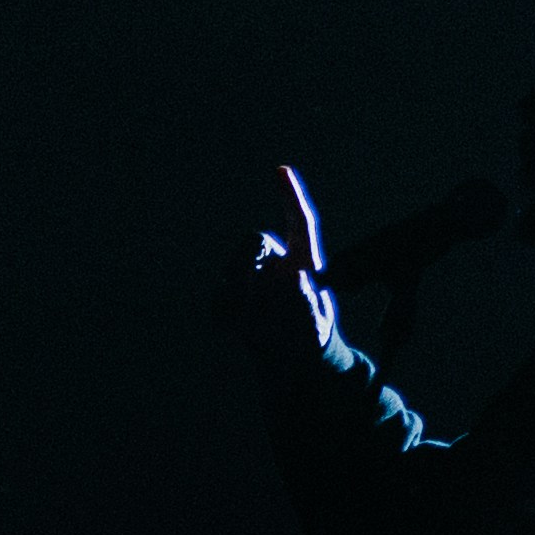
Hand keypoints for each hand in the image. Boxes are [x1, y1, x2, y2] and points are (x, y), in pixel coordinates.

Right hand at [239, 162, 341, 360]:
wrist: (291, 364)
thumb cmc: (310, 338)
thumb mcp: (316, 324)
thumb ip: (307, 303)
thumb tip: (295, 279)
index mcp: (304, 261)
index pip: (300, 223)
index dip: (291, 196)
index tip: (281, 171)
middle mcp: (276, 263)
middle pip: (254, 240)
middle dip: (246, 258)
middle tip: (248, 283)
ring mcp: (251, 279)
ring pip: (232, 271)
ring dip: (236, 295)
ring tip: (252, 324)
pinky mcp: (232, 298)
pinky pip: (219, 296)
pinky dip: (222, 312)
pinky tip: (232, 329)